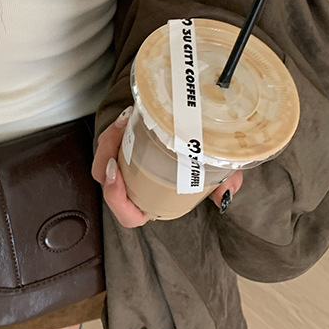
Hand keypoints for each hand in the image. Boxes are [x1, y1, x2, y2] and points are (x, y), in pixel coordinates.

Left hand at [93, 110, 244, 225]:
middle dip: (107, 158)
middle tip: (120, 137)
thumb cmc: (200, 158)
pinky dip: (115, 129)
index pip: (127, 213)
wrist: (193, 127)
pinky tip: (129, 115)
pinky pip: (109, 141)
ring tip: (126, 122)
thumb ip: (222, 183)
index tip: (118, 174)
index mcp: (150, 201)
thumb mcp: (214, 169)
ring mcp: (124, 165)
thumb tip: (224, 196)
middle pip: (106, 181)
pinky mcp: (120, 145)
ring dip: (111, 141)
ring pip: (104, 158)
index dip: (118, 199)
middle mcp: (133, 186)